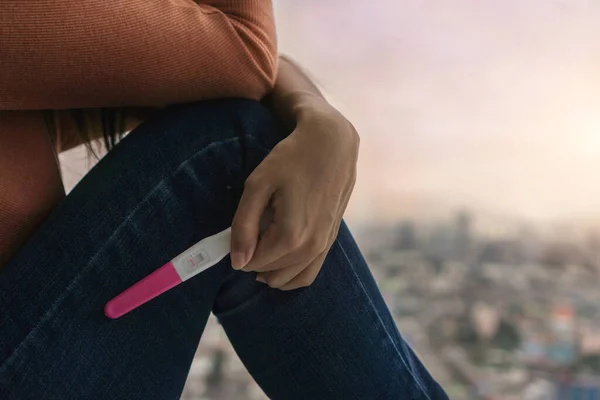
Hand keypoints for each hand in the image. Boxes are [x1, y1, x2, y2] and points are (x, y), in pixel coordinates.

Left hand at [230, 95, 358, 289]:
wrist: (332, 144)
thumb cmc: (292, 159)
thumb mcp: (258, 185)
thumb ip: (244, 226)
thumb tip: (237, 262)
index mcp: (291, 236)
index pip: (253, 263)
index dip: (239, 251)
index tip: (236, 231)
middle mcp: (311, 248)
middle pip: (270, 272)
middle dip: (254, 259)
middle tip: (249, 232)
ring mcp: (325, 246)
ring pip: (290, 279)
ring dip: (271, 271)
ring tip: (259, 248)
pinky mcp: (331, 239)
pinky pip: (309, 273)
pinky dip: (292, 276)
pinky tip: (280, 263)